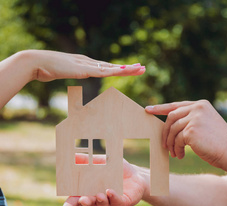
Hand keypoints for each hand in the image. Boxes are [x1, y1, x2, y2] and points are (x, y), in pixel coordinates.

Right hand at [27, 50, 144, 81]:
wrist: (37, 63)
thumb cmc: (47, 69)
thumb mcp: (63, 73)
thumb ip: (71, 73)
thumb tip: (74, 75)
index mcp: (85, 64)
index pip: (106, 67)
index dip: (119, 69)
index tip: (130, 69)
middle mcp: (89, 62)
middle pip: (112, 66)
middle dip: (128, 67)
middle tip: (142, 67)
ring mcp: (86, 65)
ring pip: (110, 68)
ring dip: (126, 68)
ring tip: (139, 68)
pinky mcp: (83, 70)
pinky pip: (101, 72)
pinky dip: (113, 71)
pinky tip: (123, 71)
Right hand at [62, 155, 147, 205]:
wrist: (136, 174)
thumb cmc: (115, 169)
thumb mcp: (100, 161)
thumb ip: (86, 160)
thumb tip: (72, 155)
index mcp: (89, 190)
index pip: (77, 199)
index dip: (70, 205)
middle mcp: (97, 198)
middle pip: (88, 203)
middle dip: (84, 203)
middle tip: (81, 200)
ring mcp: (110, 201)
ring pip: (102, 204)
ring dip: (99, 200)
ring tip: (98, 195)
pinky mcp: (122, 202)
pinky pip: (116, 201)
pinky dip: (113, 196)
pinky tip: (110, 191)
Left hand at [145, 100, 226, 168]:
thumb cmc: (218, 143)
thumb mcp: (205, 126)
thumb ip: (190, 121)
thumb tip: (170, 127)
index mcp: (201, 105)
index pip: (176, 105)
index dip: (160, 108)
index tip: (148, 109)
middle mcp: (198, 108)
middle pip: (171, 117)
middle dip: (165, 132)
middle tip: (164, 145)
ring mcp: (195, 118)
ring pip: (172, 130)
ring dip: (171, 143)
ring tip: (174, 153)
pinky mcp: (191, 130)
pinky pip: (177, 140)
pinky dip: (176, 149)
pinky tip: (180, 156)